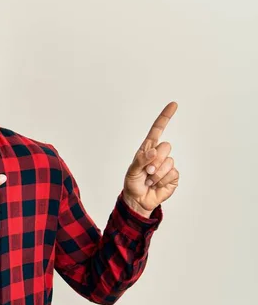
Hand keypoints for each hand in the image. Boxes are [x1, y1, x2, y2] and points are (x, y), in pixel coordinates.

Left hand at [123, 102, 179, 217]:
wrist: (138, 199)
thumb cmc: (133, 183)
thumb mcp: (132, 171)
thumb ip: (141, 160)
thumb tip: (153, 151)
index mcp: (148, 149)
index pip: (157, 130)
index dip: (165, 117)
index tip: (173, 105)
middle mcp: (159, 154)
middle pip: (166, 146)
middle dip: (155, 160)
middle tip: (146, 171)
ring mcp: (167, 165)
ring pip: (169, 162)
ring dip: (156, 174)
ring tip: (149, 179)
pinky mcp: (173, 176)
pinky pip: (173, 173)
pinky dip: (162, 180)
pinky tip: (156, 184)